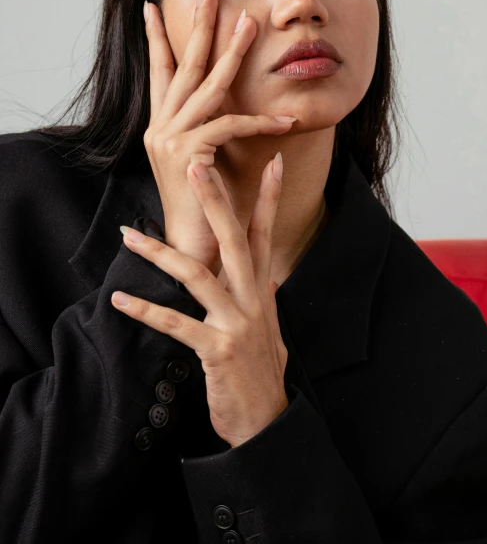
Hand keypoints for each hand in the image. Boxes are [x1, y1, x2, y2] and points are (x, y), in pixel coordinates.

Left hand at [111, 151, 289, 448]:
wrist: (268, 422)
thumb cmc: (262, 372)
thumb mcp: (270, 326)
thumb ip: (266, 295)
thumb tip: (269, 273)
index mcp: (263, 290)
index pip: (265, 234)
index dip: (270, 197)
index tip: (273, 161)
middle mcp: (253, 299)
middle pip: (235, 240)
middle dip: (215, 201)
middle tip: (197, 167)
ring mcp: (236, 323)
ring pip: (196, 276)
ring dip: (159, 253)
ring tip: (128, 235)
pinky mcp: (216, 350)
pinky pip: (175, 324)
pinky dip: (145, 311)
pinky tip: (119, 300)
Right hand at [143, 0, 295, 278]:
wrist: (192, 250)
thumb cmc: (204, 206)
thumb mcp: (203, 160)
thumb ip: (209, 129)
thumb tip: (226, 102)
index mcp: (161, 127)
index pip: (158, 73)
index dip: (157, 39)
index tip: (152, 6)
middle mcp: (160, 128)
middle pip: (182, 67)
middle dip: (199, 28)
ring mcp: (170, 140)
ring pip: (206, 87)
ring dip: (232, 54)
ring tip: (251, 24)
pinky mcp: (189, 156)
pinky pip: (229, 126)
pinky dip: (260, 121)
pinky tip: (286, 118)